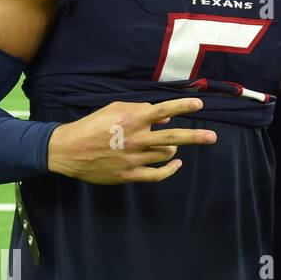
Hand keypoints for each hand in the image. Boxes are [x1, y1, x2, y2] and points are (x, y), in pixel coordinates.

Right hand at [47, 97, 215, 184]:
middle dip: (196, 136)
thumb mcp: (114, 110)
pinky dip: (170, 169)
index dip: (183, 106)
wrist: (68, 150)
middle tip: (212, 137)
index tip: (199, 105)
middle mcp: (136, 139)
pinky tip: (177, 163)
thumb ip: (140, 110)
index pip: (164, 110)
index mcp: (132, 120)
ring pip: (166, 153)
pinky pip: (157, 174)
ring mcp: (133, 158)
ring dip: (172, 148)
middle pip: (173, 137)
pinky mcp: (129, 174)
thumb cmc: (92, 126)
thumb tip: (165, 117)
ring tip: (169, 144)